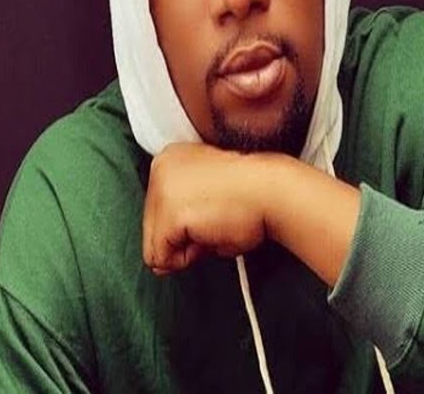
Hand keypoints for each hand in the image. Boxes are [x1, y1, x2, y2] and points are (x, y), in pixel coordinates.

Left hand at [142, 142, 271, 275]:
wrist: (272, 190)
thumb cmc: (252, 195)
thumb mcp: (207, 198)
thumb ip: (179, 223)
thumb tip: (158, 265)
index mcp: (169, 157)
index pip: (158, 210)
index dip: (186, 223)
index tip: (215, 208)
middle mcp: (159, 167)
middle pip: (151, 227)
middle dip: (183, 237)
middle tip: (216, 220)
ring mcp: (161, 190)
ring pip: (154, 246)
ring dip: (186, 248)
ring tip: (214, 226)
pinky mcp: (169, 214)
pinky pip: (162, 258)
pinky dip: (187, 258)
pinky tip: (211, 233)